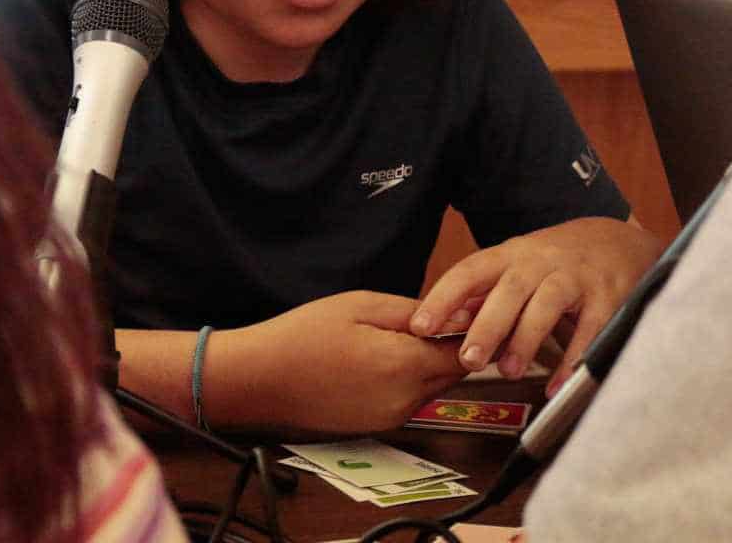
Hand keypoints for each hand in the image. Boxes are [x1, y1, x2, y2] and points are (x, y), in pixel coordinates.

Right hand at [214, 291, 466, 434]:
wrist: (259, 381)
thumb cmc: (302, 336)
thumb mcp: (361, 305)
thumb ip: (412, 313)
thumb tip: (454, 317)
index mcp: (403, 365)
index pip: (465, 353)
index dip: (471, 330)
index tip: (466, 311)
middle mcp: (404, 400)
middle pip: (453, 374)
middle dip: (450, 346)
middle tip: (432, 317)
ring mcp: (392, 418)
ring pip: (431, 387)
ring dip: (427, 364)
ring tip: (397, 336)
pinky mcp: (377, 427)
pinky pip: (409, 400)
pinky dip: (405, 380)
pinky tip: (377, 360)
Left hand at [410, 216, 663, 391]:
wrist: (618, 240)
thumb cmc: (556, 262)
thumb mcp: (517, 268)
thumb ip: (484, 295)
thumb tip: (444, 323)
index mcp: (510, 256)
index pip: (470, 272)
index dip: (443, 298)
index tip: (420, 326)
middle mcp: (541, 263)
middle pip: (509, 290)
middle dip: (487, 325)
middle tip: (468, 359)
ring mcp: (575, 278)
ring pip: (547, 305)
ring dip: (525, 340)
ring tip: (508, 371)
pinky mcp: (607, 297)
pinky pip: (591, 329)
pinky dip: (573, 359)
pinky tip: (557, 384)